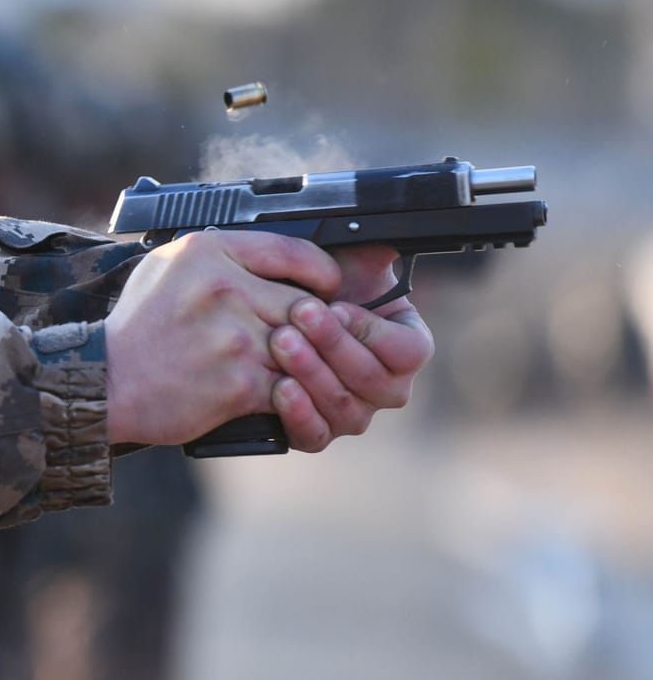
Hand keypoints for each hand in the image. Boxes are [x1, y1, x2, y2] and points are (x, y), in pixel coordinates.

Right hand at [106, 230, 340, 445]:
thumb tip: (270, 258)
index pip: (293, 251)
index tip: (325, 285)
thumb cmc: (136, 326)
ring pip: (305, 346)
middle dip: (313, 323)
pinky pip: (292, 385)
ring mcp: (235, 337)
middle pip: (305, 303)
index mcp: (207, 252)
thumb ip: (217, 254)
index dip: (320, 272)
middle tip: (309, 334)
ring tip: (294, 363)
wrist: (105, 381)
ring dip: (305, 359)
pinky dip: (292, 392)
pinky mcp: (240, 382)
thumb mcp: (165, 266)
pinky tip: (277, 390)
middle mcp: (224, 289)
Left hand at [266, 246, 434, 450]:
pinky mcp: (317, 432)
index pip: (408, 353)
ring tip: (282, 341)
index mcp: (406, 348)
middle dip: (334, 345)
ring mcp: (353, 413)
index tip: (338, 306)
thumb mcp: (346, 263)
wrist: (272, 316)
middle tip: (300, 314)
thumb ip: (372, 254)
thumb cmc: (314, 288)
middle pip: (375, 382)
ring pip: (346, 408)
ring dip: (313, 373)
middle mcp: (387, 387)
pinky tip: (279, 387)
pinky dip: (299, 414)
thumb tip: (385, 242)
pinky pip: (316, 436)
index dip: (373, 331)